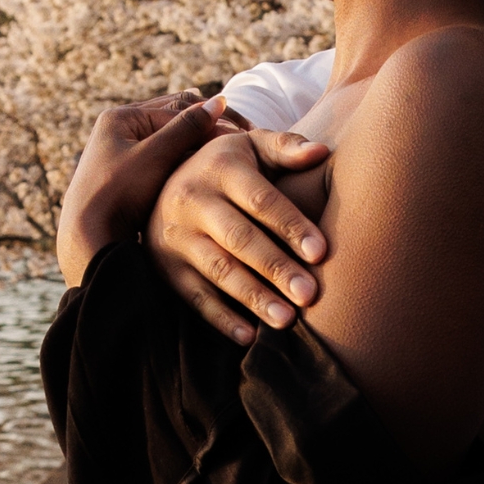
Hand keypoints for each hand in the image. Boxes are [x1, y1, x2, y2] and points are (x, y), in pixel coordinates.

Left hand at [56, 91, 231, 285]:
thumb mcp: (155, 156)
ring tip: (231, 150)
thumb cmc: (118, 194)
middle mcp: (121, 130)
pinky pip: (167, 159)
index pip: (179, 109)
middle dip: (209, 126)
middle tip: (244, 135)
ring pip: (173, 140)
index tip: (244, 134)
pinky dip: (188, 159)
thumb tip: (221, 101)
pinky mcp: (132, 175)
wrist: (89, 237)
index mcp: (121, 117)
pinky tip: (208, 168)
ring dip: (200, 142)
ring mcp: (126, 152)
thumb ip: (187, 128)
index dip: (213, 121)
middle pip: (176, 119)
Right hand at [146, 126, 330, 343]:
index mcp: (220, 168)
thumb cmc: (228, 165)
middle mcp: (192, 200)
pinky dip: (220, 318)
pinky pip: (194, 296)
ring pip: (218, 270)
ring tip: (287, 320)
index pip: (260, 200)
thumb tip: (321, 153)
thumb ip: (286, 147)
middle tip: (309, 295)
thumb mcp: (251, 146)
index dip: (291, 225)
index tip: (321, 253)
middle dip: (276, 268)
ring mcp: (175, 235)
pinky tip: (248, 336)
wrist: (161, 178)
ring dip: (253, 297)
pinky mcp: (165, 266)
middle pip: (239, 239)